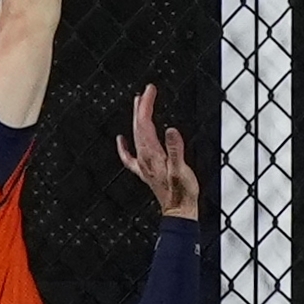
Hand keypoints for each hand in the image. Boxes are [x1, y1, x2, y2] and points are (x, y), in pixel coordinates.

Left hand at [115, 84, 198, 220]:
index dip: (147, 105)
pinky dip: (123, 146)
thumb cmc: (182, 194)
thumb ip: (175, 149)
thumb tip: (170, 129)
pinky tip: (121, 140)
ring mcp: (144, 165)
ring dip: (136, 119)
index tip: (150, 90)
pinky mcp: (146, 172)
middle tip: (146, 92)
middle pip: (138, 127)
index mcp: (152, 155)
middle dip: (141, 107)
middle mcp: (144, 158)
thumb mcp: (182, 170)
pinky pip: (130, 157)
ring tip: (138, 105)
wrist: (179, 212)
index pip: (145, 124)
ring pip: (135, 136)